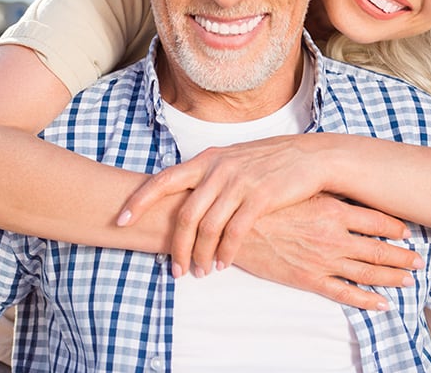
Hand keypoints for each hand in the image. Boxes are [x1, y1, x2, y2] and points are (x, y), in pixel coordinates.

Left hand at [118, 133, 392, 274]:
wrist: (310, 157)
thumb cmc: (269, 162)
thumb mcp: (232, 160)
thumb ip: (207, 175)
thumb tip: (181, 196)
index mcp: (206, 159)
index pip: (162, 180)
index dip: (138, 201)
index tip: (120, 220)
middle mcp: (218, 168)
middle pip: (184, 214)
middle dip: (176, 247)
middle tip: (175, 270)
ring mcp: (239, 181)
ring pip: (208, 227)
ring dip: (202, 255)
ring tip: (201, 273)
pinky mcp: (261, 196)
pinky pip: (235, 231)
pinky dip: (227, 251)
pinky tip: (225, 264)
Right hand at [232, 194, 421, 310]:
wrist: (234, 226)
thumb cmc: (264, 203)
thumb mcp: (298, 189)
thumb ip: (323, 191)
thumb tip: (344, 186)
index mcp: (332, 210)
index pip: (375, 219)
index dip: (395, 227)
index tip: (408, 230)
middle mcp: (333, 236)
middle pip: (378, 248)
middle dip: (402, 256)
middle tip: (419, 260)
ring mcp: (323, 259)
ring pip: (367, 272)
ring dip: (391, 277)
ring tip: (408, 280)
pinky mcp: (309, 279)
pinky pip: (344, 293)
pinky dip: (366, 300)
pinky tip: (382, 303)